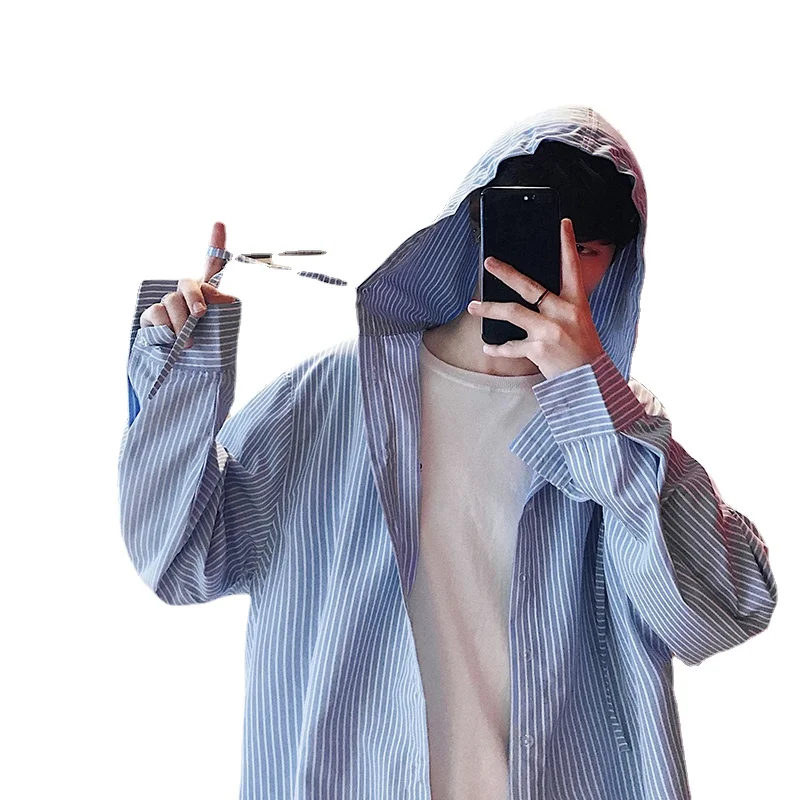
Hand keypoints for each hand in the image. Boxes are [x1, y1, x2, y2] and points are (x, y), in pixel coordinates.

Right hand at [139, 221, 238, 347]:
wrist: (185, 372)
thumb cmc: (207, 351)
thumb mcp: (221, 330)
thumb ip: (222, 310)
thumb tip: (225, 297)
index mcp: (208, 296)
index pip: (213, 266)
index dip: (216, 244)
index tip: (219, 223)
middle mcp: (186, 295)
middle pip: (188, 282)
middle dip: (194, 296)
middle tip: (201, 313)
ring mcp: (167, 304)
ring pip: (172, 301)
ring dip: (183, 322)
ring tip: (190, 342)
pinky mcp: (151, 317)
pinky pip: (156, 314)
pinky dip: (166, 328)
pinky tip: (170, 339)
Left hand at [466, 218, 605, 379]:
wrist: (591, 382)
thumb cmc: (583, 351)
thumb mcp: (579, 322)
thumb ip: (559, 307)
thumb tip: (534, 294)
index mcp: (577, 303)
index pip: (572, 267)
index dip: (567, 244)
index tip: (562, 223)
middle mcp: (563, 312)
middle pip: (529, 286)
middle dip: (506, 272)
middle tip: (488, 262)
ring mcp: (549, 330)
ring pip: (512, 312)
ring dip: (489, 308)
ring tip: (472, 307)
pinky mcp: (539, 349)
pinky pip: (511, 346)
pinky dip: (497, 347)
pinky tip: (486, 347)